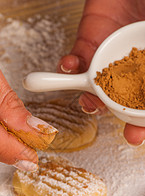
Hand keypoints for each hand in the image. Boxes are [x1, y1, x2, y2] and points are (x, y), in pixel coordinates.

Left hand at [58, 0, 144, 145]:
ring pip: (92, 90)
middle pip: (115, 103)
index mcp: (141, 74)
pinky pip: (74, 64)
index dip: (137, 124)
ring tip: (89, 100)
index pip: (138, 106)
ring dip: (89, 99)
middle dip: (111, 115)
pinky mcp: (86, 49)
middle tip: (107, 119)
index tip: (134, 136)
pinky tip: (69, 66)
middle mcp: (123, 73)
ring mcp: (104, 63)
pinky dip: (68, 68)